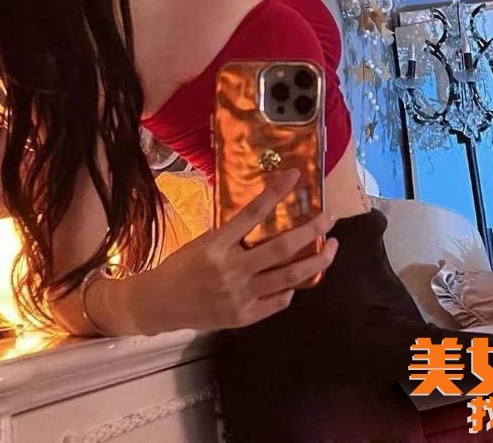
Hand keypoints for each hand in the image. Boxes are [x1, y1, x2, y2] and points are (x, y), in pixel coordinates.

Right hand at [136, 169, 338, 332]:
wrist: (160, 304)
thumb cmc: (181, 266)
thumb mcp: (203, 241)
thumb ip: (233, 234)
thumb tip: (266, 215)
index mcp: (216, 245)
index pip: (252, 214)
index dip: (276, 193)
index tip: (295, 176)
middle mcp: (231, 270)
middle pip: (282, 249)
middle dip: (312, 231)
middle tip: (330, 217)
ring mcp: (240, 296)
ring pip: (290, 277)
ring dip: (316, 261)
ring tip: (332, 247)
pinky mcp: (244, 317)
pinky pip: (279, 301)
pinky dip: (292, 288)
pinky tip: (299, 279)